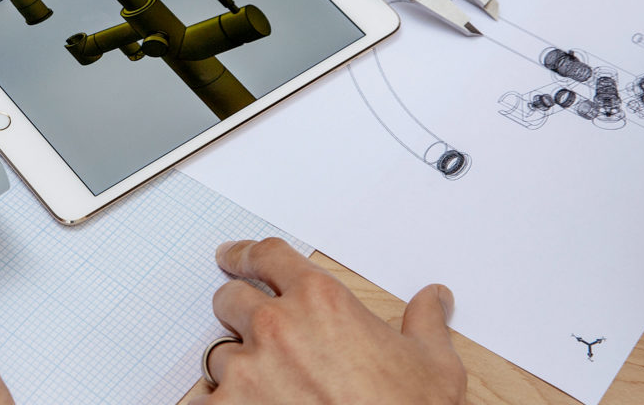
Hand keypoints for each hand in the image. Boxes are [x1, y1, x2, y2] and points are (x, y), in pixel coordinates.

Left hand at [197, 238, 464, 404]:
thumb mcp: (433, 365)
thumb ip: (425, 323)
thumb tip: (434, 300)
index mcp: (321, 300)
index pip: (267, 256)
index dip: (245, 254)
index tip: (232, 257)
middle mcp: (277, 325)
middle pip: (231, 299)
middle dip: (240, 312)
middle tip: (254, 330)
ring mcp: (249, 369)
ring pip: (220, 352)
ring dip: (239, 366)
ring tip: (267, 386)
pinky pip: (209, 397)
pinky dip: (224, 403)